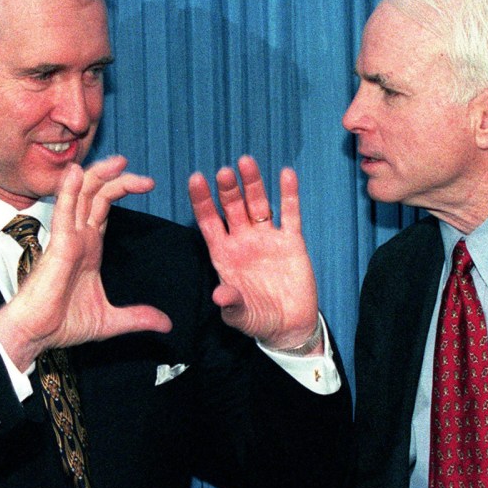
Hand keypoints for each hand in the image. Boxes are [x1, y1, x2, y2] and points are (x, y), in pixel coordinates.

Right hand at [0, 156, 171, 370]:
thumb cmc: (63, 324)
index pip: (105, 206)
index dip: (123, 189)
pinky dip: (69, 190)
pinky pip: (63, 212)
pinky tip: (76, 172)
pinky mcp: (57, 245)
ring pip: (82, 195)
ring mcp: (68, 238)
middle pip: (97, 194)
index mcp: (90, 246)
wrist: (37, 335)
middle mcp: (79, 237)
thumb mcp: (112, 320)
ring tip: (120, 161)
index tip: (148, 183)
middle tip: (145, 177)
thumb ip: (139, 317)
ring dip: (99, 175)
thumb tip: (166, 324)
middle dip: (120, 179)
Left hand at [188, 155, 319, 350]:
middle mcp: (243, 241)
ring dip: (253, 183)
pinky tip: (286, 174)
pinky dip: (289, 194)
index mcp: (224, 254)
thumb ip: (231, 304)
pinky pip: (290, 214)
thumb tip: (219, 295)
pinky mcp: (291, 242)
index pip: (209, 221)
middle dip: (228, 189)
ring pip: (258, 204)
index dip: (202, 200)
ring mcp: (267, 238)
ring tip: (246, 161)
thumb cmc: (257, 319)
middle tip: (224, 171)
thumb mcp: (240, 316)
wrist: (288, 326)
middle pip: (233, 207)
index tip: (195, 178)